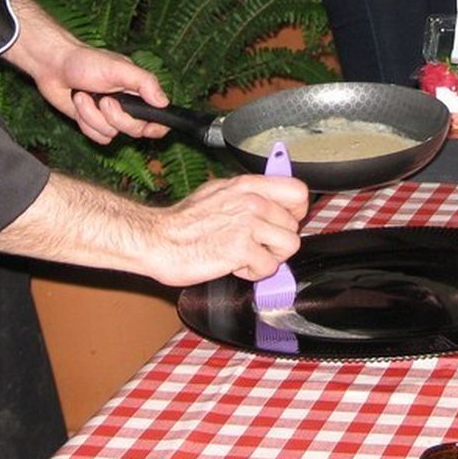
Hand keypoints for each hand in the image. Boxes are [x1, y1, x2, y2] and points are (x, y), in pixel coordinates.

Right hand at [0, 167, 307, 281]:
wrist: (158, 240)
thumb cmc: (184, 221)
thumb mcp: (219, 192)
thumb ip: (249, 194)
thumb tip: (275, 201)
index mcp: (249, 185)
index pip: (299, 191)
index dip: (297, 211)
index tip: (283, 222)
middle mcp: (253, 201)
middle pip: (295, 226)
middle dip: (276, 241)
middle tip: (252, 244)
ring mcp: (249, 224)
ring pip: (288, 248)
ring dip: (267, 258)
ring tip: (243, 255)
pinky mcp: (242, 249)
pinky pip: (269, 268)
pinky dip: (252, 273)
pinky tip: (232, 264)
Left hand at [5, 0, 171, 143]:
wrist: (53, 66)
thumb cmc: (86, 62)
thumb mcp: (118, 68)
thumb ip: (144, 83)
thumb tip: (164, 102)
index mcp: (138, 91)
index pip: (159, 116)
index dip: (157, 127)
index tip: (149, 128)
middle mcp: (126, 106)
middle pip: (135, 130)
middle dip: (116, 117)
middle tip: (104, 100)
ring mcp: (108, 116)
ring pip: (111, 134)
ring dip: (93, 116)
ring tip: (84, 96)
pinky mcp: (92, 123)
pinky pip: (96, 136)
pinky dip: (85, 122)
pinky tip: (79, 104)